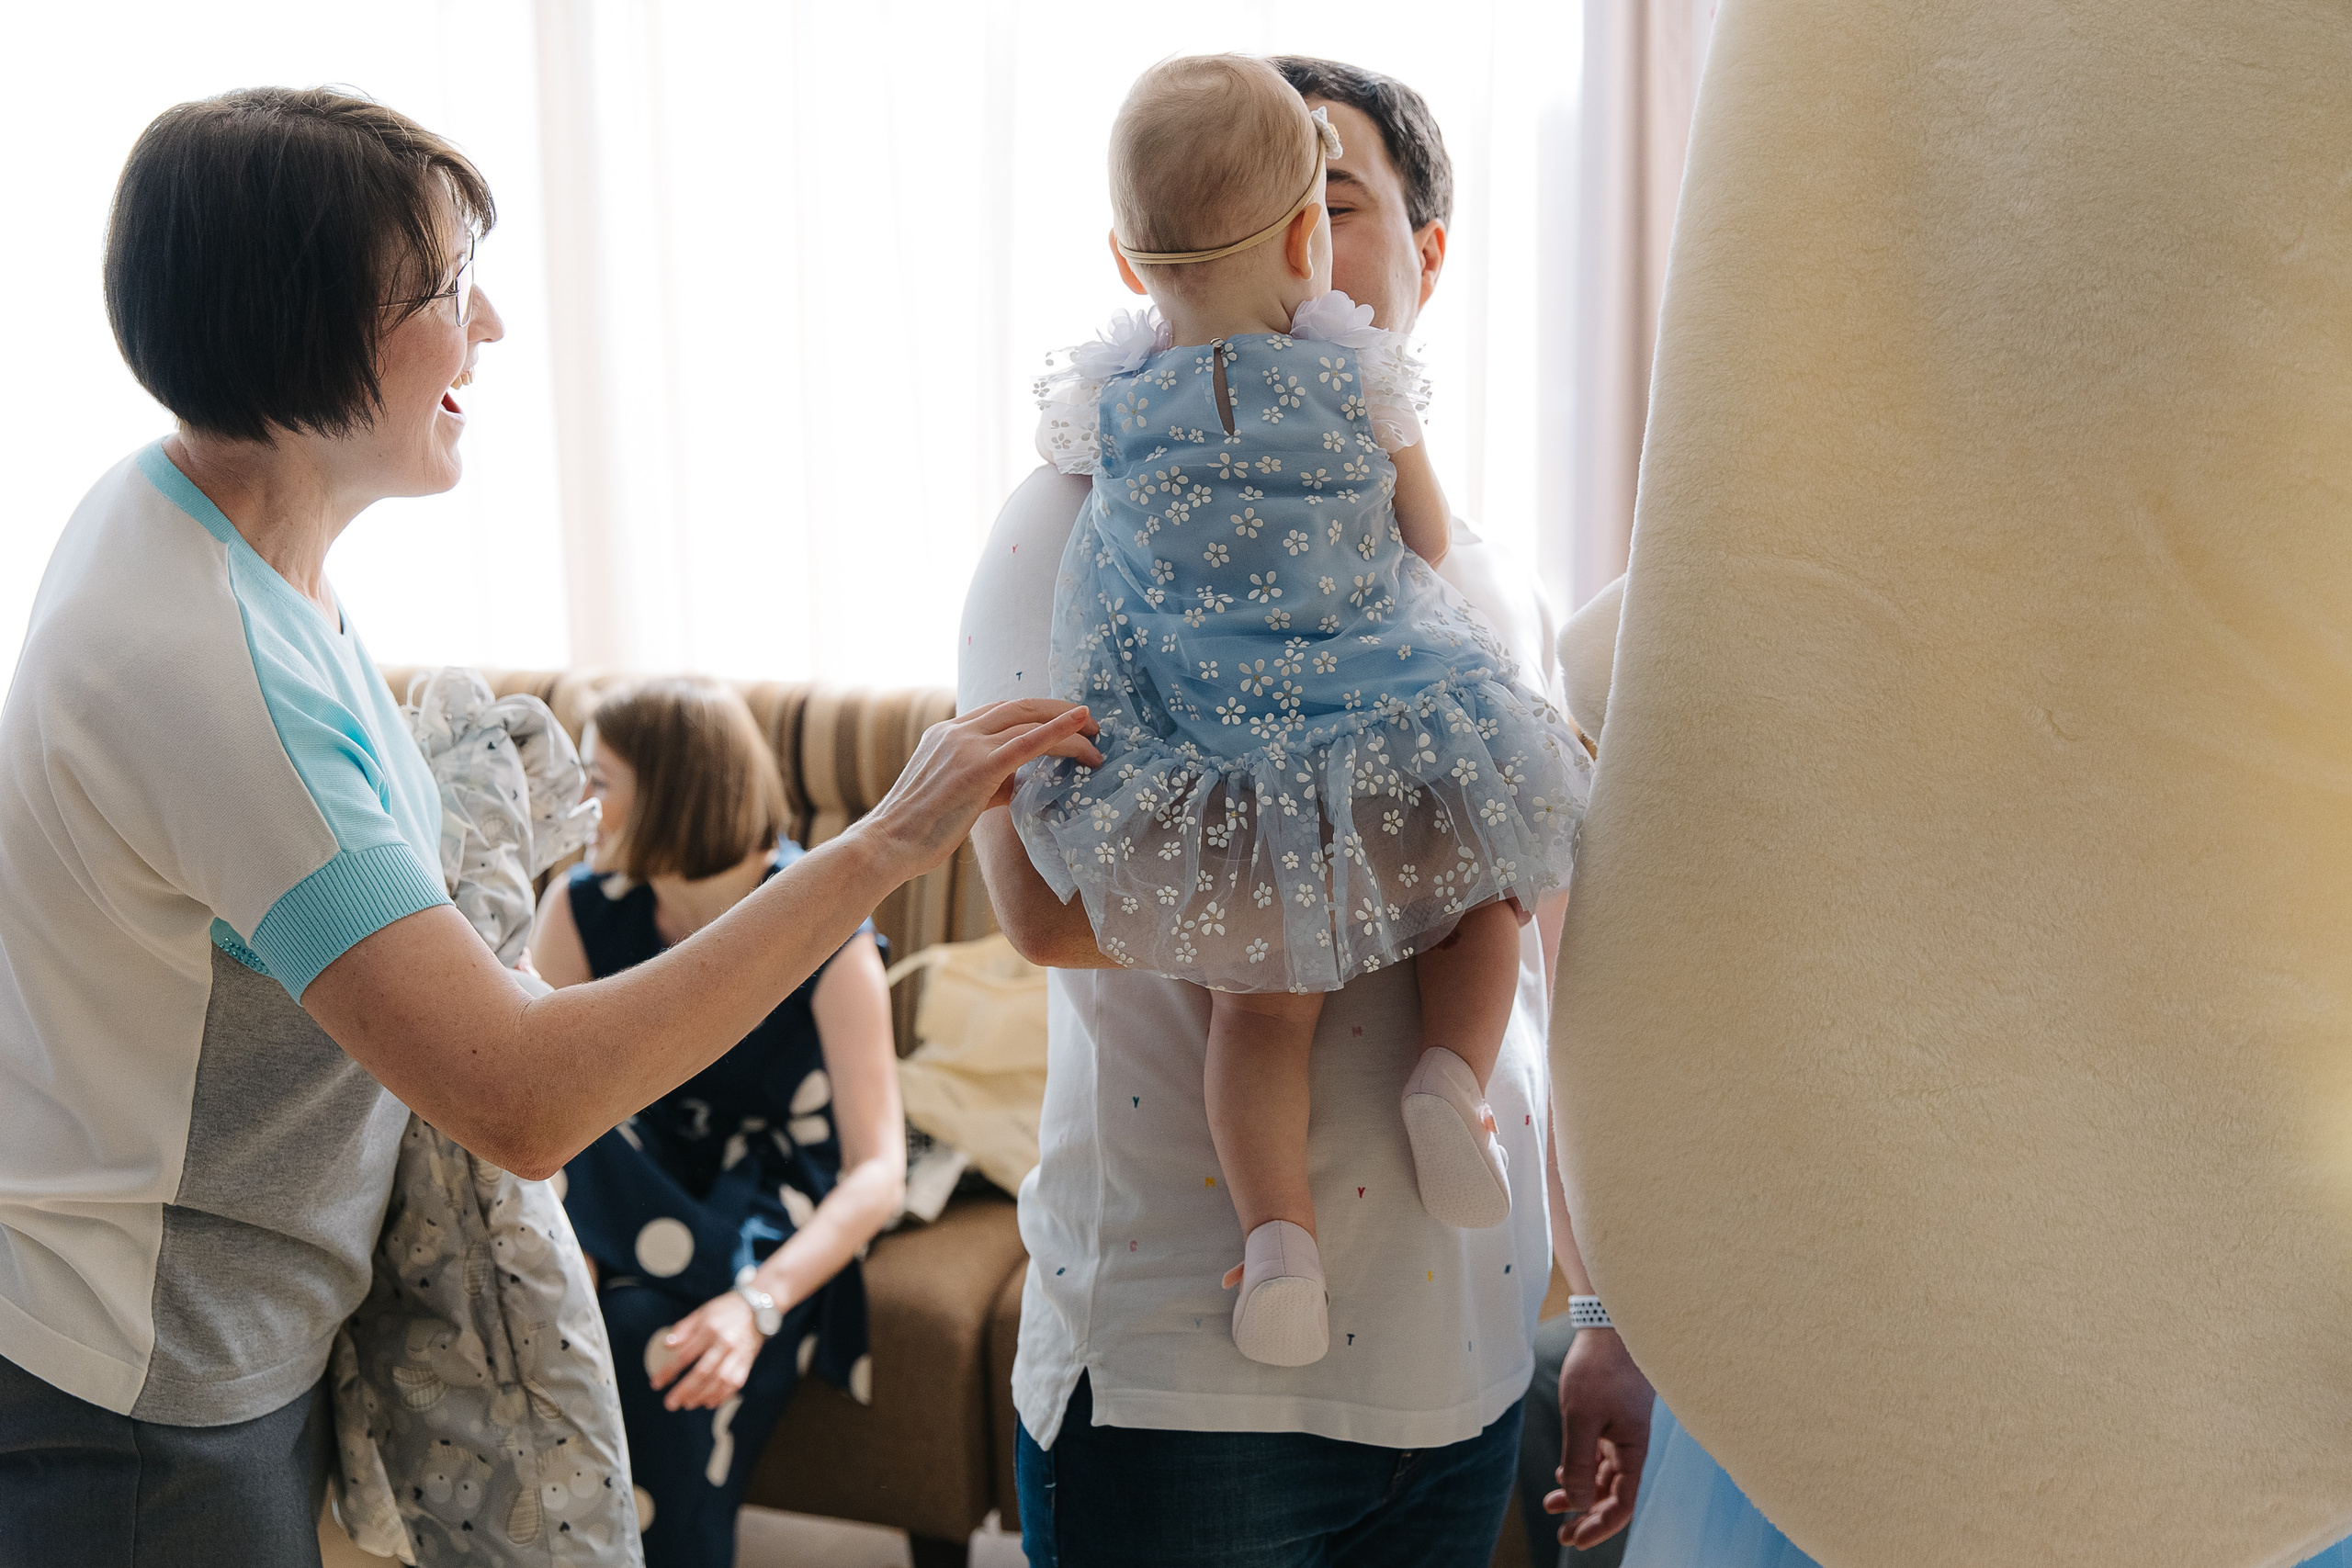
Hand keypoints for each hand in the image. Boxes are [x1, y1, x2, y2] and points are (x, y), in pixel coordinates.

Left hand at [648, 1292, 766, 1411]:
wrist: (758, 1308)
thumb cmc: (725, 1311)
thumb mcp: (702, 1313)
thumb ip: (684, 1329)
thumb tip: (666, 1345)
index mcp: (710, 1329)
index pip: (685, 1355)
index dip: (669, 1371)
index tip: (657, 1384)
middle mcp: (724, 1343)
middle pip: (702, 1372)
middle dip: (684, 1390)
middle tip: (670, 1403)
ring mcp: (737, 1355)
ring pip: (719, 1381)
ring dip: (702, 1396)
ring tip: (687, 1404)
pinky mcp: (747, 1363)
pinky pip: (735, 1384)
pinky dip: (722, 1396)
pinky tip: (709, 1403)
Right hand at [861, 700, 1101, 874]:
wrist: (889, 845)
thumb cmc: (920, 831)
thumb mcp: (959, 795)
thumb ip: (989, 781)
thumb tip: (1022, 782)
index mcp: (947, 733)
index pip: (1001, 711)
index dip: (1037, 714)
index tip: (1065, 724)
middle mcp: (956, 731)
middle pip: (1019, 706)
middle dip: (1058, 711)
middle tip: (1092, 725)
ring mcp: (966, 745)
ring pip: (1028, 720)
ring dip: (1068, 726)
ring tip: (1097, 741)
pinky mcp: (977, 766)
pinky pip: (1027, 741)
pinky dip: (1059, 730)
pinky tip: (1083, 724)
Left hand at [1545, 1326, 1653, 1549]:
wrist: (1608, 1327)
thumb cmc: (1598, 1369)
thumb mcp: (1581, 1418)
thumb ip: (1580, 1462)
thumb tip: (1578, 1503)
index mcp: (1632, 1451)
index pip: (1622, 1503)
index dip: (1601, 1526)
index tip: (1575, 1539)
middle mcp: (1629, 1448)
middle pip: (1613, 1496)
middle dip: (1588, 1517)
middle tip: (1562, 1535)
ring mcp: (1620, 1436)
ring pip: (1603, 1478)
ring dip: (1581, 1495)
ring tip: (1553, 1507)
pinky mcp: (1609, 1422)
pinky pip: (1598, 1458)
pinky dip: (1581, 1472)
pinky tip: (1563, 1479)